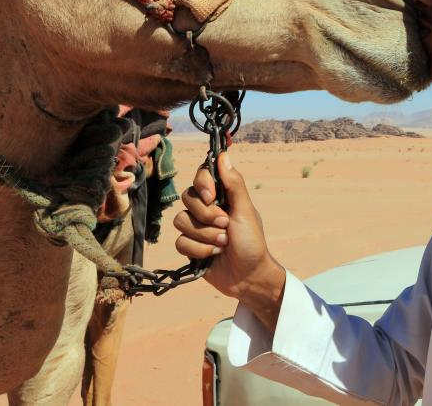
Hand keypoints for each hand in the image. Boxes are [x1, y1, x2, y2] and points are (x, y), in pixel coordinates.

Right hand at [173, 153, 285, 329]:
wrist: (248, 277)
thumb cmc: (252, 242)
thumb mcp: (246, 211)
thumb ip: (234, 184)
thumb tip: (223, 155)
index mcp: (222, 196)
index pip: (201, 175)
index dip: (202, 184)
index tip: (213, 196)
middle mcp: (206, 208)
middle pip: (187, 198)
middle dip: (207, 215)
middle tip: (225, 225)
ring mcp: (197, 227)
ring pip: (181, 221)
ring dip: (205, 236)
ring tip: (222, 244)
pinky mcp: (189, 247)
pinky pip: (180, 242)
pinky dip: (199, 250)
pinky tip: (212, 256)